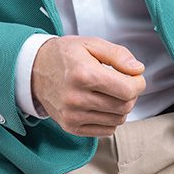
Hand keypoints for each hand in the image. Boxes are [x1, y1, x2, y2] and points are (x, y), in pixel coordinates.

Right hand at [30, 35, 146, 136]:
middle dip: (131, 95)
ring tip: (110, 92)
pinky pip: (106, 130)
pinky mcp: (70, 127)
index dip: (138, 83)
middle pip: (124, 107)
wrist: (34, 70)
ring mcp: (72, 116)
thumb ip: (118, 54)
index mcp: (83, 74)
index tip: (135, 76)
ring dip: (121, 107)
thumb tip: (138, 70)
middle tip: (123, 83)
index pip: (127, 90)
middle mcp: (76, 98)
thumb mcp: (90, 43)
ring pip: (117, 120)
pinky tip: (101, 104)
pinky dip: (110, 118)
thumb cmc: (64, 55)